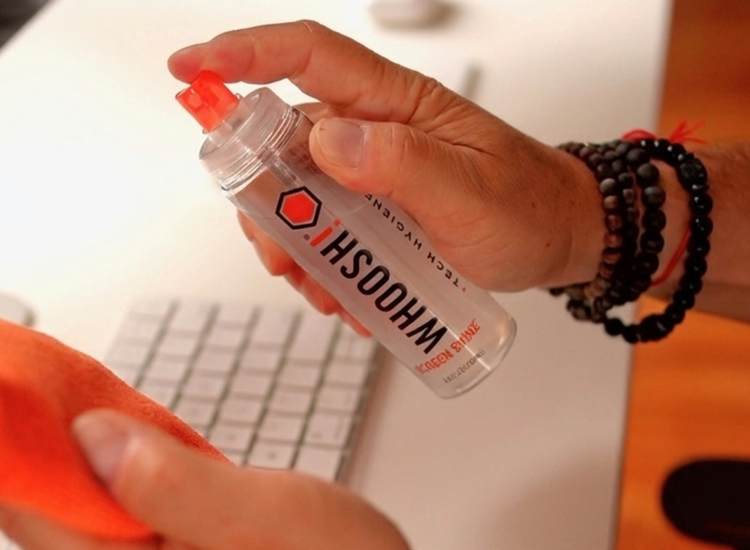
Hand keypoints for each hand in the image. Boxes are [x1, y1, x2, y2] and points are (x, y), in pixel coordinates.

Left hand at [0, 409, 484, 549]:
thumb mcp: (260, 520)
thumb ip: (166, 477)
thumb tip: (88, 433)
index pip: (28, 512)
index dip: (10, 443)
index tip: (10, 387)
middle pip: (56, 515)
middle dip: (57, 444)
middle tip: (71, 382)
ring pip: (99, 519)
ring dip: (101, 461)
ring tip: (115, 409)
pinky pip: (139, 531)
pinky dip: (137, 484)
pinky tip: (159, 457)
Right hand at [168, 21, 604, 316]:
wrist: (559, 238)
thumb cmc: (528, 205)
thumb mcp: (471, 193)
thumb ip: (402, 164)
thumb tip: (326, 140)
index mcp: (394, 102)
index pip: (308, 57)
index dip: (243, 54)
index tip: (189, 68)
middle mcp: (371, 128)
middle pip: (280, 142)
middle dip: (263, 199)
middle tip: (281, 254)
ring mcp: (367, 170)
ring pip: (292, 195)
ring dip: (292, 246)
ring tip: (325, 289)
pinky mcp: (370, 209)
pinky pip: (320, 230)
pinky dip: (319, 267)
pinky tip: (346, 295)